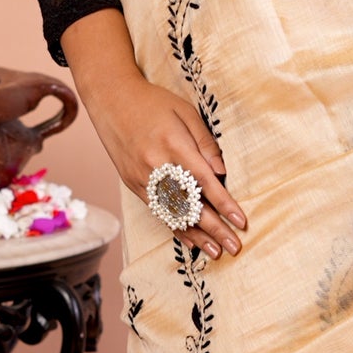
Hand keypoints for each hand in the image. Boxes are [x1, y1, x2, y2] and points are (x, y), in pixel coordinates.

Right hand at [57, 8, 246, 260]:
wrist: (111, 99)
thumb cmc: (154, 102)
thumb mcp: (186, 112)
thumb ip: (205, 143)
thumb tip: (222, 173)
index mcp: (173, 144)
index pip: (204, 182)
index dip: (224, 204)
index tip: (241, 222)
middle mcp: (156, 165)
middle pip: (189, 204)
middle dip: (215, 228)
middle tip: (235, 247)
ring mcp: (141, 178)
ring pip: (172, 214)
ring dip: (196, 236)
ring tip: (216, 253)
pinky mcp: (132, 183)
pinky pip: (157, 211)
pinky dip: (175, 228)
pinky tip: (191, 240)